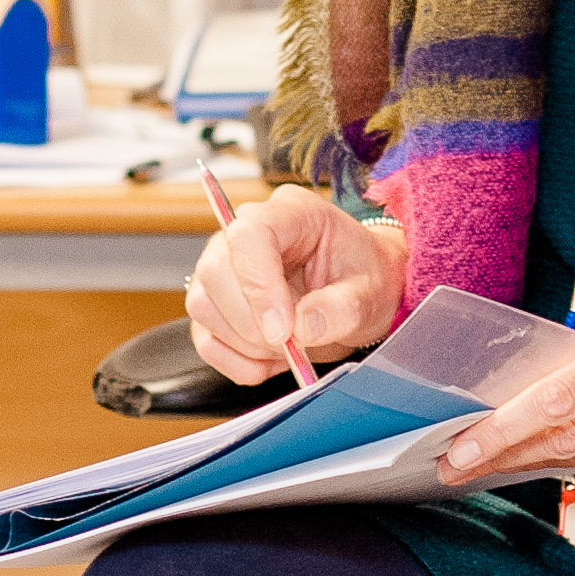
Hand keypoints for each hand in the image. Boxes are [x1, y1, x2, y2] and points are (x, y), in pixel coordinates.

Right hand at [185, 185, 406, 386]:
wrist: (358, 296)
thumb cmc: (364, 280)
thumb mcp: (371, 293)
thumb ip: (344, 308)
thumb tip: (305, 326)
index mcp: (291, 213)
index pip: (249, 234)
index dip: (258, 285)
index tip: (283, 330)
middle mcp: (247, 232)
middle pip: (214, 270)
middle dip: (251, 323)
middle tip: (293, 345)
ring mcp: (224, 266)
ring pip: (203, 306)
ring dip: (246, 344)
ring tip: (290, 349)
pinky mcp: (215, 303)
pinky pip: (204, 338)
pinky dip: (237, 361)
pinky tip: (271, 358)